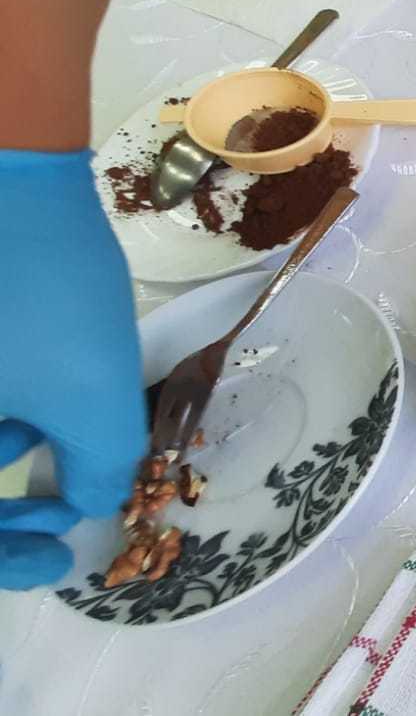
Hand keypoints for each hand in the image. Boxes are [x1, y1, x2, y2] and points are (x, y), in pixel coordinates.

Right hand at [0, 149, 144, 589]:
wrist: (5, 168)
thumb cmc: (40, 288)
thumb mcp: (92, 395)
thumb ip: (95, 468)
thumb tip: (83, 501)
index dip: (0, 557)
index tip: (56, 558)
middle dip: (3, 509)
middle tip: (60, 511)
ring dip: (1, 452)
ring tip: (50, 437)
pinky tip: (34, 396)